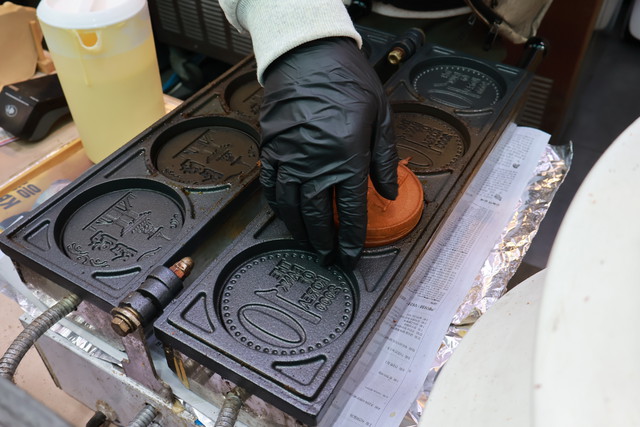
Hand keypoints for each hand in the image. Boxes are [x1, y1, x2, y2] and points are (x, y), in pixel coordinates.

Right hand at [259, 37, 397, 269]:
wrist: (308, 55)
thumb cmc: (348, 82)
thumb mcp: (380, 116)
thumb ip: (384, 159)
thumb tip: (390, 193)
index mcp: (346, 158)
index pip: (350, 211)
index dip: (351, 239)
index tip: (350, 256)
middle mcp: (315, 164)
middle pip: (317, 215)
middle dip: (323, 241)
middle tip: (327, 258)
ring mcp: (289, 157)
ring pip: (290, 206)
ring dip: (298, 229)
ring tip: (306, 242)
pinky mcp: (271, 147)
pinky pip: (270, 185)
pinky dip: (277, 205)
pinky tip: (284, 214)